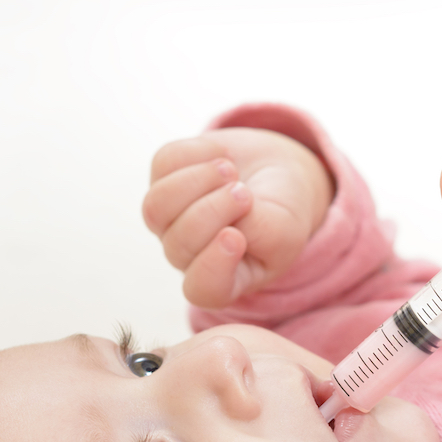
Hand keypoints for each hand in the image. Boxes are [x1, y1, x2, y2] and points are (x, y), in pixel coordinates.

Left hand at [143, 127, 333, 308]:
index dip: (213, 266)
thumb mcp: (286, 230)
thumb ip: (261, 232)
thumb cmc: (282, 214)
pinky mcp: (163, 180)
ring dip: (196, 181)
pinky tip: (222, 155)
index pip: (203, 289)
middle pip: (178, 244)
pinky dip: (197, 153)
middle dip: (213, 212)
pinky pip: (164, 164)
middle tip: (245, 193)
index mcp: (224, 280)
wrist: (277, 174)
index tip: (236, 237)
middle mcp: (189, 256)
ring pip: (156, 206)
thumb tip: (229, 217)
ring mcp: (170, 220)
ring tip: (230, 170)